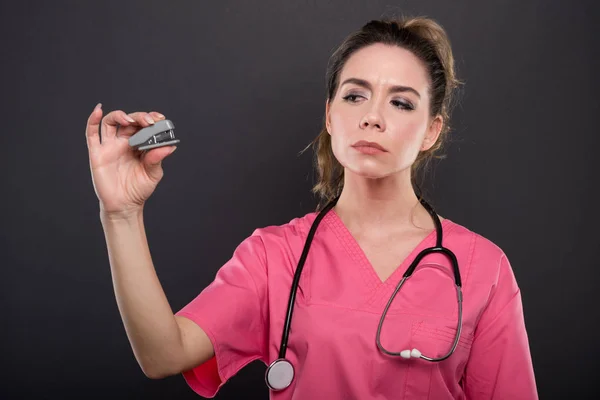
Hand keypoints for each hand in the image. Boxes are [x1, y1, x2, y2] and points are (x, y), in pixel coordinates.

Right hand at [85, 104, 177, 218]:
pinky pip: (92, 134)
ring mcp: (110, 146)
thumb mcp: (153, 174)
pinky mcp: (97, 153)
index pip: (144, 126)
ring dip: (120, 115)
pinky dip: (93, 120)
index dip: (151, 119)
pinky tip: (98, 111)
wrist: (124, 205)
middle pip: (129, 121)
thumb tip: (169, 146)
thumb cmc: (138, 189)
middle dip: (140, 117)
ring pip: (111, 122)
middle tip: (149, 121)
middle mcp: (124, 142)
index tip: (160, 118)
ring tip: (129, 120)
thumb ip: (157, 159)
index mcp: (139, 145)